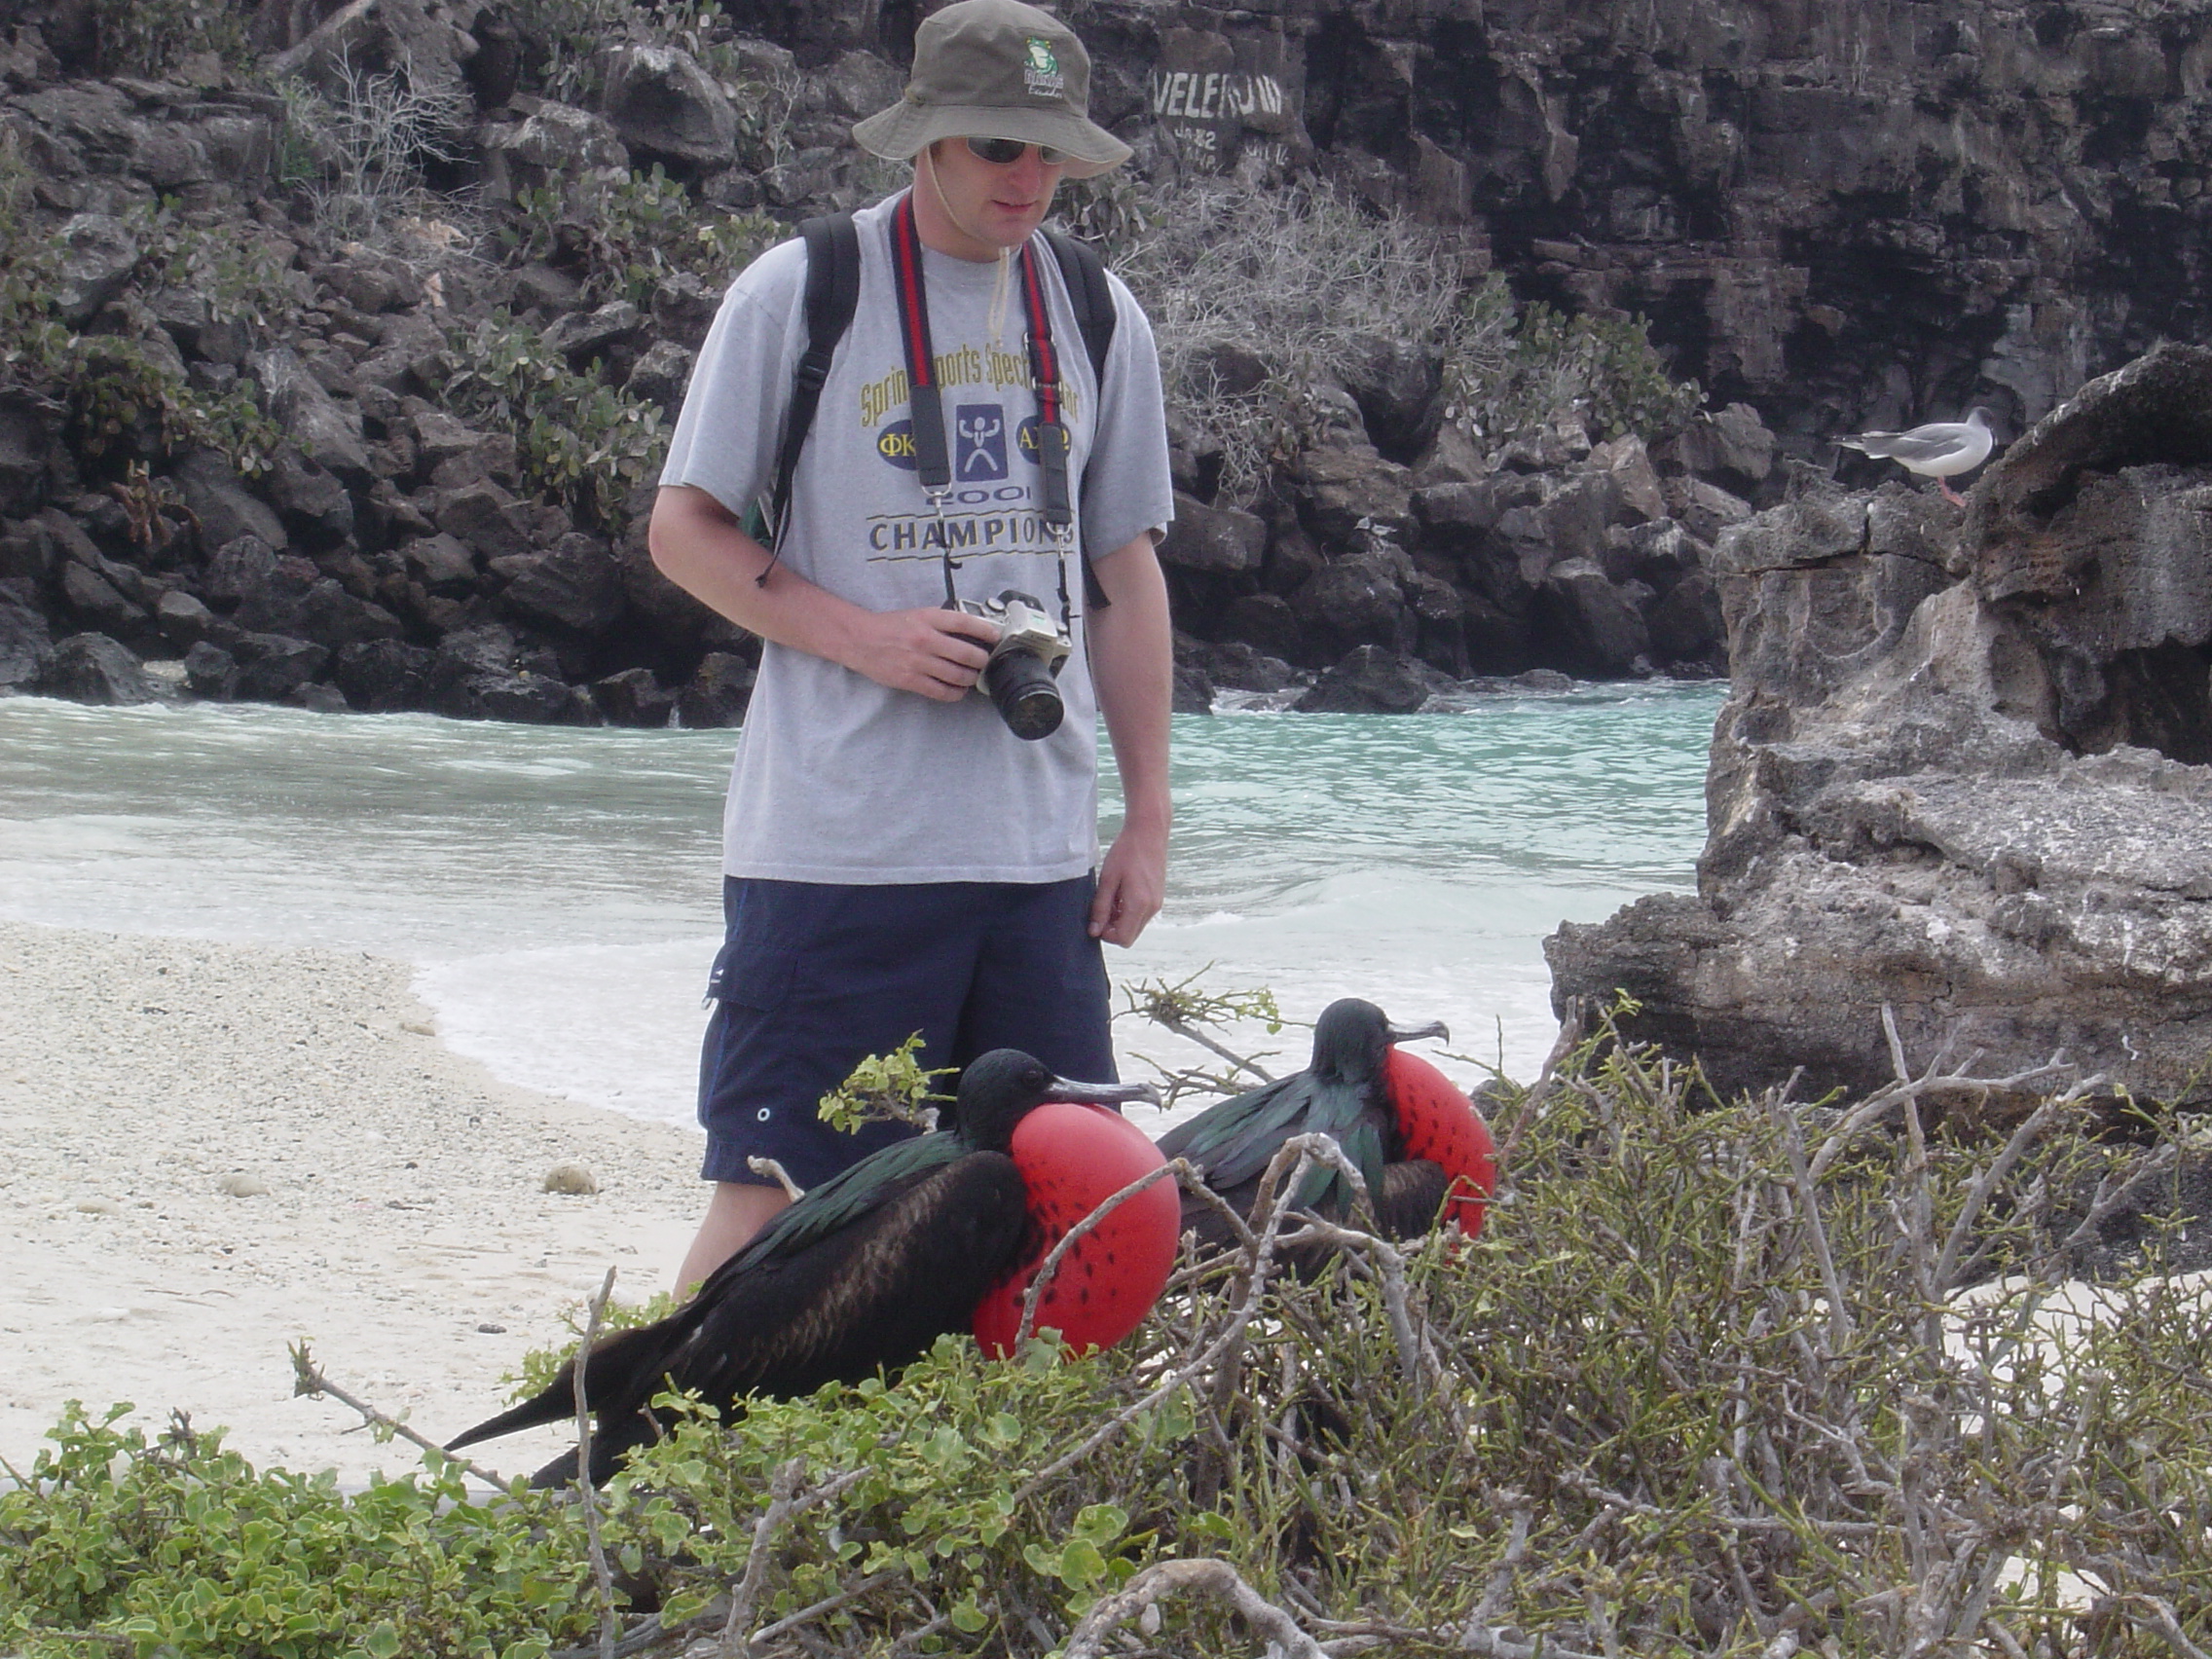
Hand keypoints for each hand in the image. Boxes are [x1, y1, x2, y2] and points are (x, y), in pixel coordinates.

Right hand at [841, 607, 999, 700]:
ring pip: (958, 675)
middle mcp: (925, 639)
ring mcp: (918, 661)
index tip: (996, 637)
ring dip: (971, 678)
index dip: (985, 631)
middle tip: (985, 662)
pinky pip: (941, 691)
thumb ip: (940, 623)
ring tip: (973, 677)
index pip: (964, 622)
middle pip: (966, 653)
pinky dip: (955, 693)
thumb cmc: (889, 627)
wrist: (859, 639)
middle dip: (981, 660)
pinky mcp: (910, 680)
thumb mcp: (917, 615)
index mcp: (928, 618)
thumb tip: (968, 633)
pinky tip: (959, 690)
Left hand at [1090, 821, 1165, 946]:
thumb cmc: (1126, 852)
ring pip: (1135, 926)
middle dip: (1113, 928)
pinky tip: (1121, 893)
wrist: (1149, 832)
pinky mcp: (1157, 898)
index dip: (1106, 934)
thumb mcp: (1107, 880)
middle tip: (1101, 907)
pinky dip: (1129, 911)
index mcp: (1139, 904)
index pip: (1123, 939)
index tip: (1096, 919)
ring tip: (1111, 896)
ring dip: (1120, 919)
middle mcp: (1152, 908)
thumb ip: (1101, 907)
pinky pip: (1141, 915)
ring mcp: (1157, 903)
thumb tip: (1094, 931)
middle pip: (1130, 936)